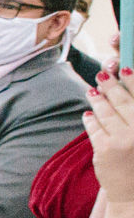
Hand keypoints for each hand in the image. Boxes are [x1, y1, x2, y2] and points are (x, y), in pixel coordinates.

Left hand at [86, 69, 133, 203]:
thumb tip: (127, 94)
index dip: (133, 79)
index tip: (126, 67)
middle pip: (123, 101)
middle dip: (111, 84)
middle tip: (103, 73)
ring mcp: (122, 140)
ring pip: (106, 113)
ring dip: (98, 99)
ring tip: (92, 90)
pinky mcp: (104, 151)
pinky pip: (94, 129)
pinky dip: (91, 119)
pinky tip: (88, 113)